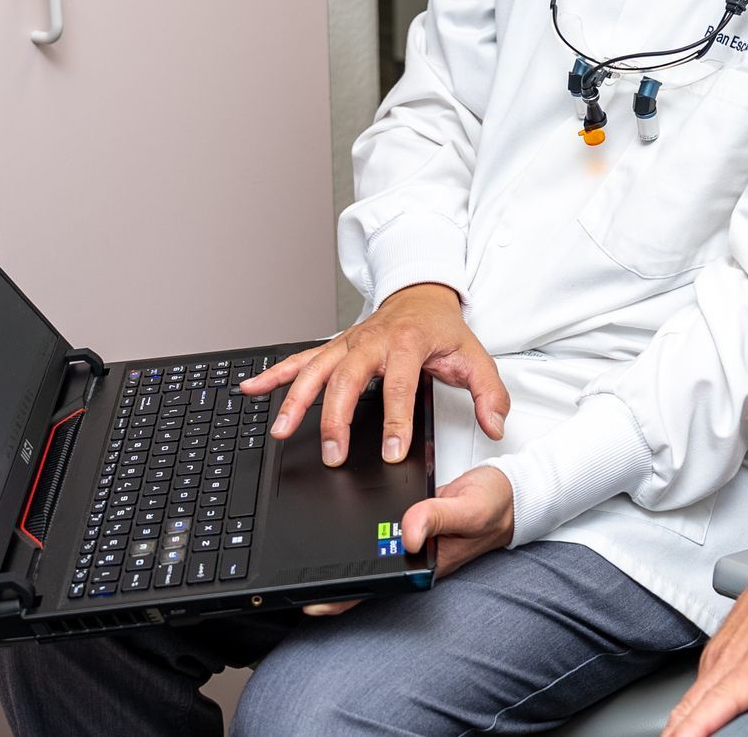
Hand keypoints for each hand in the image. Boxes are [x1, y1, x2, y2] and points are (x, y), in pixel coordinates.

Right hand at [241, 282, 508, 467]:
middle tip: (334, 455)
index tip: (391, 451)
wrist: (421, 293)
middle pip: (348, 381)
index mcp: (408, 344)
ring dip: (297, 401)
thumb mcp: (476, 357)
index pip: (400, 386)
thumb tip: (496, 426)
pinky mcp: (334, 347)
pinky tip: (251, 390)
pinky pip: (300, 360)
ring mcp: (348, 344)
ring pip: (316, 372)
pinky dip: (274, 374)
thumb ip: (489, 394)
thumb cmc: (443, 329)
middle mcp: (371, 342)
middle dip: (338, 420)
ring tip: (282, 431)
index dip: (396, 420)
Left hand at [302, 464, 516, 615]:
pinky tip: (336, 529)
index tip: (313, 599)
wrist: (510, 493)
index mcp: (424, 563)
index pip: (378, 586)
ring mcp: (409, 542)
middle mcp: (413, 556)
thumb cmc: (495, 506)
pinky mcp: (410, 523)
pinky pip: (379, 533)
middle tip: (292, 586)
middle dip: (331, 583)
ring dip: (341, 558)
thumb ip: (437, 518)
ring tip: (303, 560)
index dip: (344, 595)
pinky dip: (358, 533)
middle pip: (366, 575)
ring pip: (369, 555)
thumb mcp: (469, 510)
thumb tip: (406, 531)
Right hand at [662, 542, 747, 736]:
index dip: (702, 723)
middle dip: (679, 729)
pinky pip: (698, 682)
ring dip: (681, 719)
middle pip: (698, 699)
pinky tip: (687, 722)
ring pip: (694, 692)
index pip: (726, 697)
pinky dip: (689, 704)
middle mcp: (737, 650)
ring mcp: (724, 647)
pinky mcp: (720, 647)